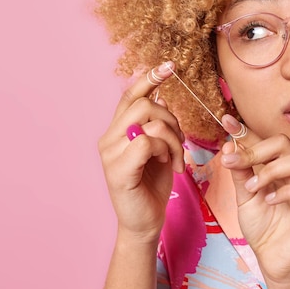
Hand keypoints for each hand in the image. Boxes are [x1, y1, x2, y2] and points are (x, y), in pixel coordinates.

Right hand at [98, 62, 184, 242]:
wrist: (145, 222)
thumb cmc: (153, 185)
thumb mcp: (161, 150)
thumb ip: (157, 125)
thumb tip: (162, 97)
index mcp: (118, 131)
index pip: (130, 95)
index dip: (149, 78)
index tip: (170, 66)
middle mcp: (109, 138)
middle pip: (144, 104)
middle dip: (171, 119)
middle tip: (180, 142)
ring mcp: (110, 154)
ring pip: (148, 121)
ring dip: (172, 137)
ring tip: (176, 157)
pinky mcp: (118, 170)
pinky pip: (147, 142)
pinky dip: (167, 151)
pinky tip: (172, 166)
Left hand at [220, 115, 289, 283]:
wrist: (271, 261)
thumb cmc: (262, 228)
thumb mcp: (244, 197)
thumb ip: (241, 172)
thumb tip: (230, 145)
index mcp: (282, 169)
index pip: (267, 143)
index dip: (247, 131)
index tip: (226, 121)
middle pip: (288, 144)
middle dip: (259, 150)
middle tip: (236, 163)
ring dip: (273, 169)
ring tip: (254, 187)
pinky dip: (286, 191)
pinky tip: (270, 200)